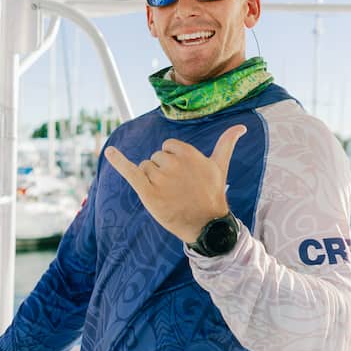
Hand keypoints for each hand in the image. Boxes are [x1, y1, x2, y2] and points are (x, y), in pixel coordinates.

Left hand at [105, 124, 245, 242]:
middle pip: (155, 158)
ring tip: (168, 194)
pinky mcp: (148, 192)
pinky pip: (130, 172)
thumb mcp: (220, 166)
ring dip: (152, 180)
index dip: (172, 161)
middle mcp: (173, 163)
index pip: (167, 147)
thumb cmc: (212, 193)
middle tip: (178, 188)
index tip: (184, 176)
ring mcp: (160, 178)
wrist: (206, 224)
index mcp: (187, 153)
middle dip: (162, 172)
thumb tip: (241, 127)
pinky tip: (109, 152)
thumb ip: (227, 143)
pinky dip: (118, 161)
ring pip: (145, 168)